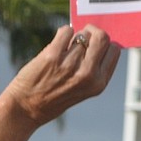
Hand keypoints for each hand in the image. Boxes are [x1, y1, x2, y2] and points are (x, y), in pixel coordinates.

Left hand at [4, 24, 120, 126]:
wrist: (26, 108)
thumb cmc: (54, 99)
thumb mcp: (83, 90)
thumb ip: (93, 69)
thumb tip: (97, 39)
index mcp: (98, 83)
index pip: (114, 50)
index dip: (105, 43)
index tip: (95, 43)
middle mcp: (87, 74)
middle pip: (102, 37)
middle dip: (93, 32)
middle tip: (83, 35)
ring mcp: (70, 64)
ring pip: (82, 34)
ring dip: (74, 36)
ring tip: (65, 49)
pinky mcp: (53, 55)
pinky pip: (66, 31)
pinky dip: (64, 33)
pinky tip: (59, 43)